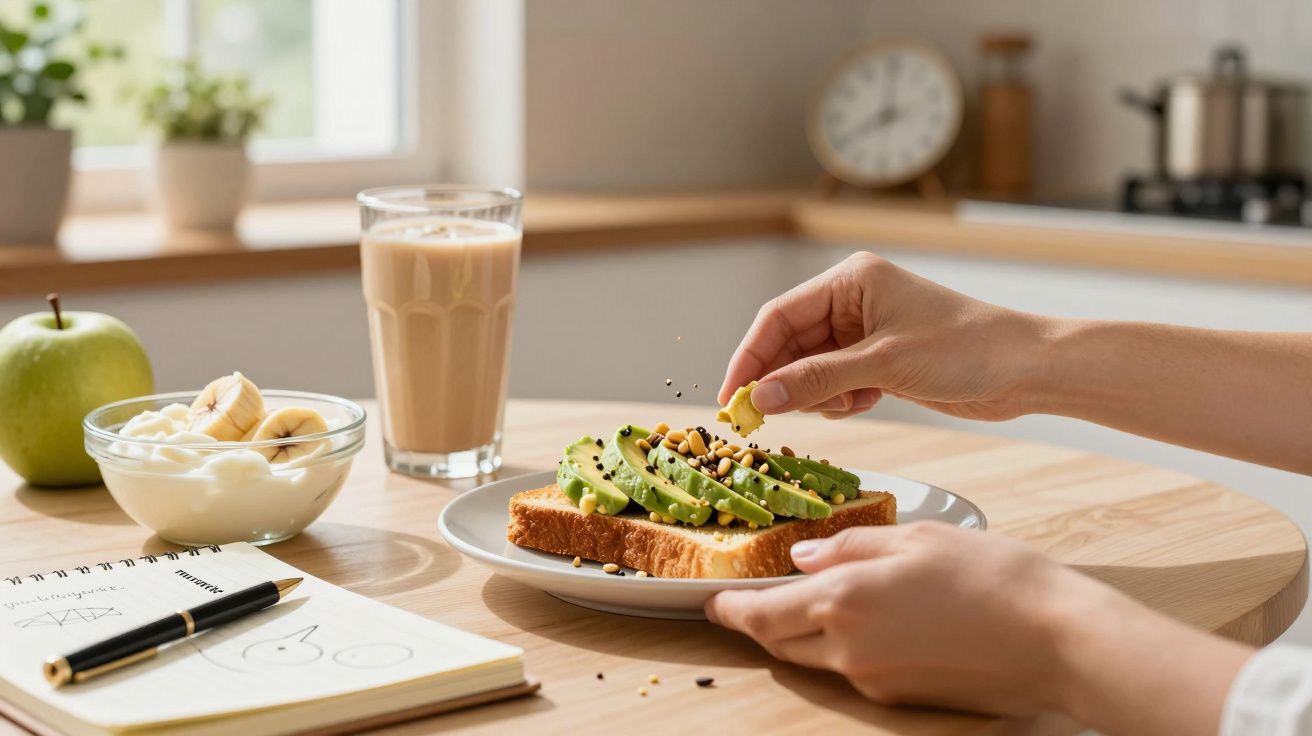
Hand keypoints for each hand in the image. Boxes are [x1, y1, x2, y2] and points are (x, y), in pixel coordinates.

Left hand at [705, 523, 1084, 713]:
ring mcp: (874, 681)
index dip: (731, 609)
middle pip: (781, 642)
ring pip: (815, 659)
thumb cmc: (993, 577)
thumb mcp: (916, 537)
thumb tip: (803, 559)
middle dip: (761, 622)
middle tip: (751, 602)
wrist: (1055, 639)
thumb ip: (850, 545)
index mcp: (844, 600)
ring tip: (813, 604)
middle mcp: (849, 649)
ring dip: (802, 634)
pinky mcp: (900, 699)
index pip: (762, 614)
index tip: (713, 602)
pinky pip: (853, 671)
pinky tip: (870, 621)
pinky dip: (843, 646)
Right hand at [717, 252, 1051, 420]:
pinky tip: (868, 402)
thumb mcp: (883, 365)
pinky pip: (836, 382)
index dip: (749, 358)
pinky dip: (841, 399)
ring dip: (818, 394)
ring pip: (811, 368)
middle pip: (790, 343)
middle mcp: (853, 300)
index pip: (778, 317)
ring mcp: (867, 330)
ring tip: (851, 403)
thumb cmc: (966, 349)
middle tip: (763, 418)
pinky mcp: (881, 358)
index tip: (731, 398)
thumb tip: (761, 397)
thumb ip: (817, 380)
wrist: (1027, 369)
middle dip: (783, 380)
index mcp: (850, 280)